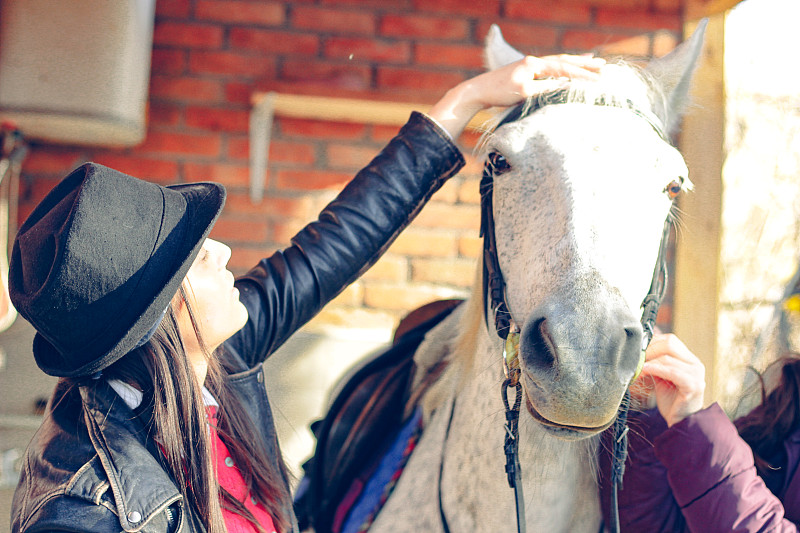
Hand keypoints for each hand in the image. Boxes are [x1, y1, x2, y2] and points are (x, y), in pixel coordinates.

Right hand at [427, 54, 604, 138]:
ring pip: (557, 70)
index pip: (561, 61)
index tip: (596, 61)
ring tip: (595, 77)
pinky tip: (574, 87)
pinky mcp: (522, 87)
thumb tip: (556, 90)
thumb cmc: (499, 92)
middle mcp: (532, 64)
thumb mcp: (523, 89)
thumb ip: (539, 86)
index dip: (579, 60)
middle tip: (604, 66)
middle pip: (563, 62)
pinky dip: (559, 86)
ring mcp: (527, 74)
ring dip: (578, 74)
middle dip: (585, 65)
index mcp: (533, 64)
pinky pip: (544, 86)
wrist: (477, 92)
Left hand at [633, 334, 705, 426]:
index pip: (670, 340)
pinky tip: (644, 371)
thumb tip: (637, 350)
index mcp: (689, 359)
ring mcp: (696, 374)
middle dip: (649, 350)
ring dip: (648, 361)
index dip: (651, 342)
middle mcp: (695, 363)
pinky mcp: (693, 385)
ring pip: (668, 357)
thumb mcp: (661, 377)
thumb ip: (655, 363)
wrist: (681, 422)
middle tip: (635, 358)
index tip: (637, 350)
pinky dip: (655, 368)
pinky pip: (672, 371)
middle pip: (670, 343)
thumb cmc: (671, 400)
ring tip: (637, 367)